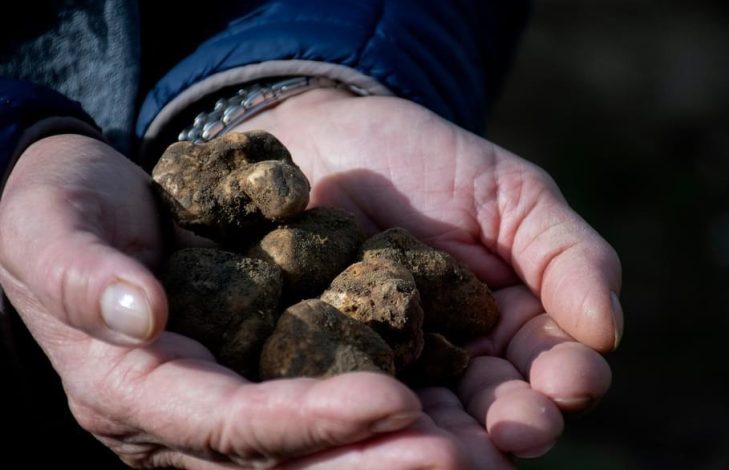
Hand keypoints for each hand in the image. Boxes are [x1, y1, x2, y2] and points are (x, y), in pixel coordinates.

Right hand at [0, 134, 435, 467]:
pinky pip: (323, 403)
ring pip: (313, 446)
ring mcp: (224, 400)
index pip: (229, 424)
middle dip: (372, 457)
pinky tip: (448, 403)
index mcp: (134, 389)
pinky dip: (383, 412)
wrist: (82, 211)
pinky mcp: (257, 374)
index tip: (393, 400)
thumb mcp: (53, 229)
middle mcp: (185, 417)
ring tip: (475, 444)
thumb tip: (139, 314)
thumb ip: (84, 272)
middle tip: (461, 453)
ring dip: (392, 447)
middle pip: (286, 458)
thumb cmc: (61, 214)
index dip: (309, 421)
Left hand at [233, 88, 621, 463]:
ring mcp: (400, 369)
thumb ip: (566, 255)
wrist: (334, 141)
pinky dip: (373, 414)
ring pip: (434, 419)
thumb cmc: (430, 160)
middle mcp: (462, 359)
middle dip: (516, 423)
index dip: (569, 377)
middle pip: (498, 408)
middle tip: (519, 431)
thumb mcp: (512, 195)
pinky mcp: (339, 367)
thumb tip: (610, 329)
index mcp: (516, 324)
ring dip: (452, 440)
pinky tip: (380, 420)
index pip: (555, 364)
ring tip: (459, 452)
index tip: (570, 380)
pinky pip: (358, 397)